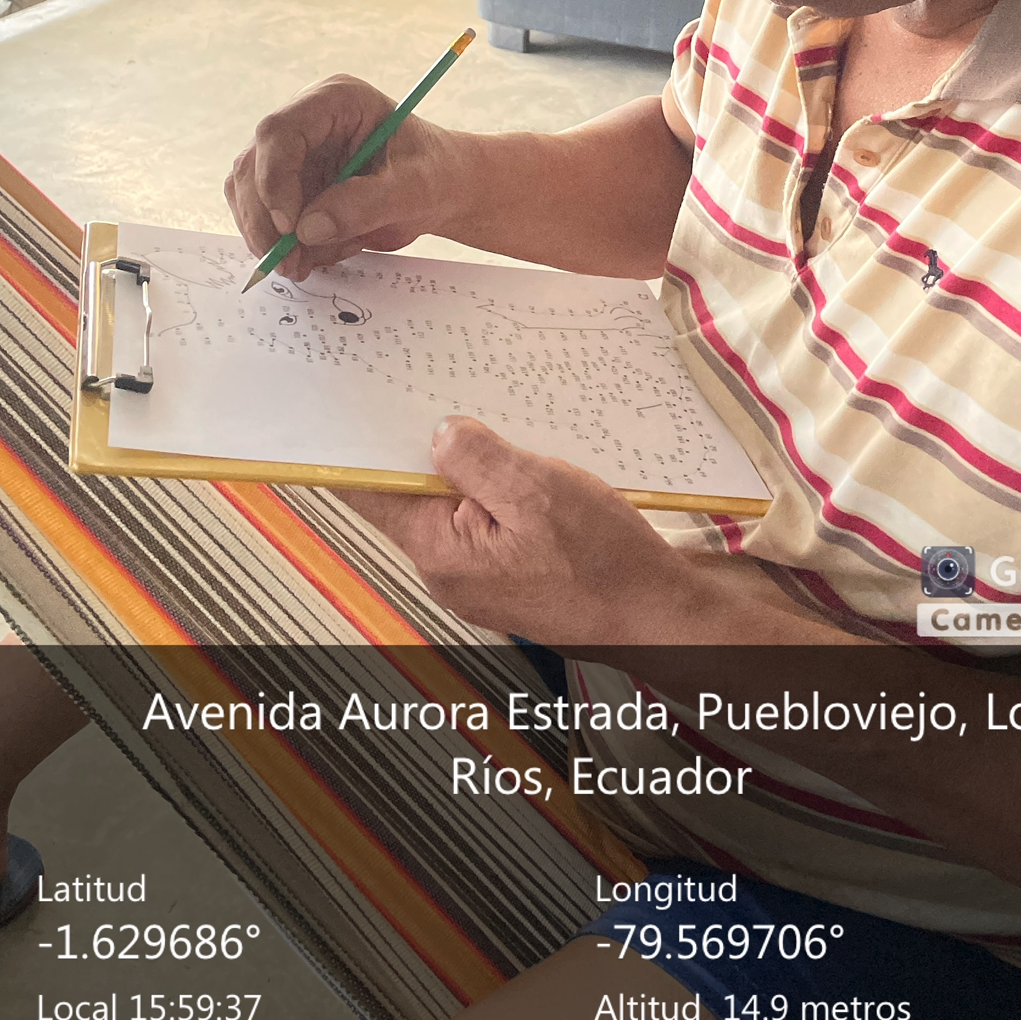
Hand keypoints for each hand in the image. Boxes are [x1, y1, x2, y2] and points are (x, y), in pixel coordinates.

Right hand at [225, 74, 463, 279]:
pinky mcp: (289, 185)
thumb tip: (309, 229)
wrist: (442, 190)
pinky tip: (325, 253)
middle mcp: (305, 122)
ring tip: (311, 264)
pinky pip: (264, 217)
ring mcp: (292, 154)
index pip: (279, 131)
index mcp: (335, 101)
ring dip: (271, 238)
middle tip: (289, 264)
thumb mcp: (414, 189)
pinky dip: (287, 244)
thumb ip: (366, 204)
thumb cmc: (435, 175)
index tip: (291, 226)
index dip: (274, 178)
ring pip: (248, 194)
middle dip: (266, 221)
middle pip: (253, 165)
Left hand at [348, 416, 708, 646]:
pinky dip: (504, 490)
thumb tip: (440, 434)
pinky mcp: (507, 572)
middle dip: (435, 446)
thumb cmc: (605, 567)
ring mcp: (478, 574)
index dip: (363, 445)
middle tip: (460, 403)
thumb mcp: (538, 491)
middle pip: (415, 492)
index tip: (364, 404)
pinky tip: (536, 474)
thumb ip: (478, 459)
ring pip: (457, 502)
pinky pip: (489, 518)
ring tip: (514, 439)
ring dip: (480, 467)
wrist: (657, 616)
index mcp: (441, 551)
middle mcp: (449, 569)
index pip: (371, 493)